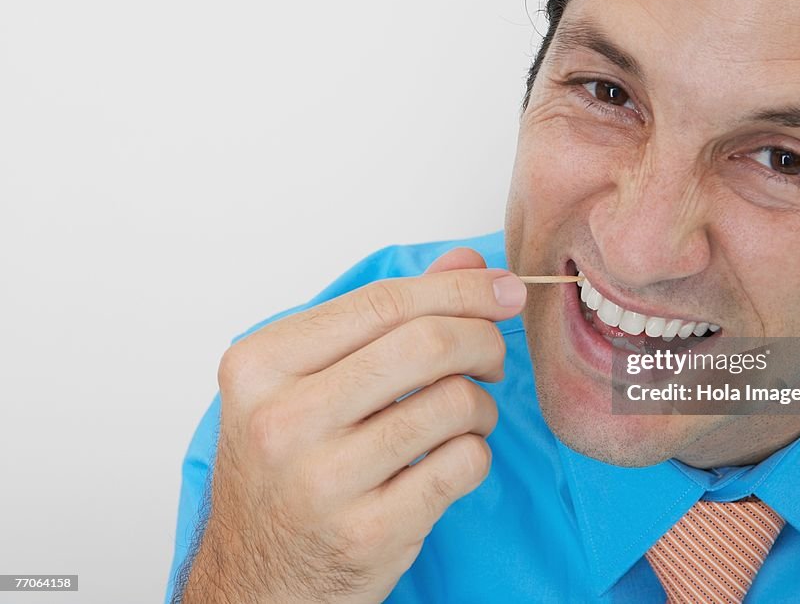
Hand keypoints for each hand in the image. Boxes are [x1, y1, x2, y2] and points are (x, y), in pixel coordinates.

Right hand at [179, 248, 525, 602]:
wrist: (258, 578)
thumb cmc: (286, 471)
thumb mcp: (308, 382)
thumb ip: (383, 318)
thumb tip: (465, 265)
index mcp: (262, 365)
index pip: (384, 302)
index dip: (459, 289)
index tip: (503, 289)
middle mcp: (283, 420)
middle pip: (426, 344)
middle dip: (483, 339)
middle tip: (491, 357)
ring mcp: (324, 481)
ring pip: (454, 403)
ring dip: (481, 404)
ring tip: (464, 417)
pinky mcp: (368, 532)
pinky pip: (464, 463)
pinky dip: (475, 452)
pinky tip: (451, 458)